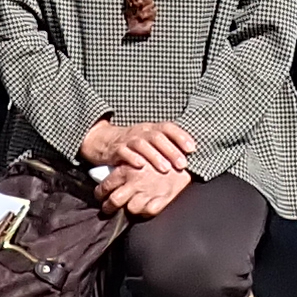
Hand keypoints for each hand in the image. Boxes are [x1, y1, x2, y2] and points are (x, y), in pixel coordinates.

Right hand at [82, 116, 197, 172]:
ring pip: (142, 145)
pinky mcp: (116, 149)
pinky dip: (132, 158)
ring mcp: (128, 140)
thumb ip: (166, 145)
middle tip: (182, 164)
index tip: (192, 149)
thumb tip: (189, 155)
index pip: (168, 127)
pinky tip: (140, 166)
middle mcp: (141, 131)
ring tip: (165, 169)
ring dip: (155, 156)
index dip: (181, 136)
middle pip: (157, 137)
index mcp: (151, 128)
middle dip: (171, 150)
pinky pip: (124, 152)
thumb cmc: (134, 144)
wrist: (104, 141)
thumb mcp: (149, 141)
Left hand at [99, 161, 189, 216]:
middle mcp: (134, 183)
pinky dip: (146, 211)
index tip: (100, 195)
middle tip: (107, 208)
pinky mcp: (161, 200)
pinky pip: (148, 212)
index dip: (100, 193)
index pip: (106, 186)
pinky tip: (145, 207)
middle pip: (114, 201)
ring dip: (129, 208)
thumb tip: (109, 171)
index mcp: (126, 169)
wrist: (186, 155)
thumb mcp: (140, 152)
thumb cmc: (162, 151)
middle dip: (108, 207)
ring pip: (131, 209)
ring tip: (129, 207)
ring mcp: (148, 193)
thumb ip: (126, 161)